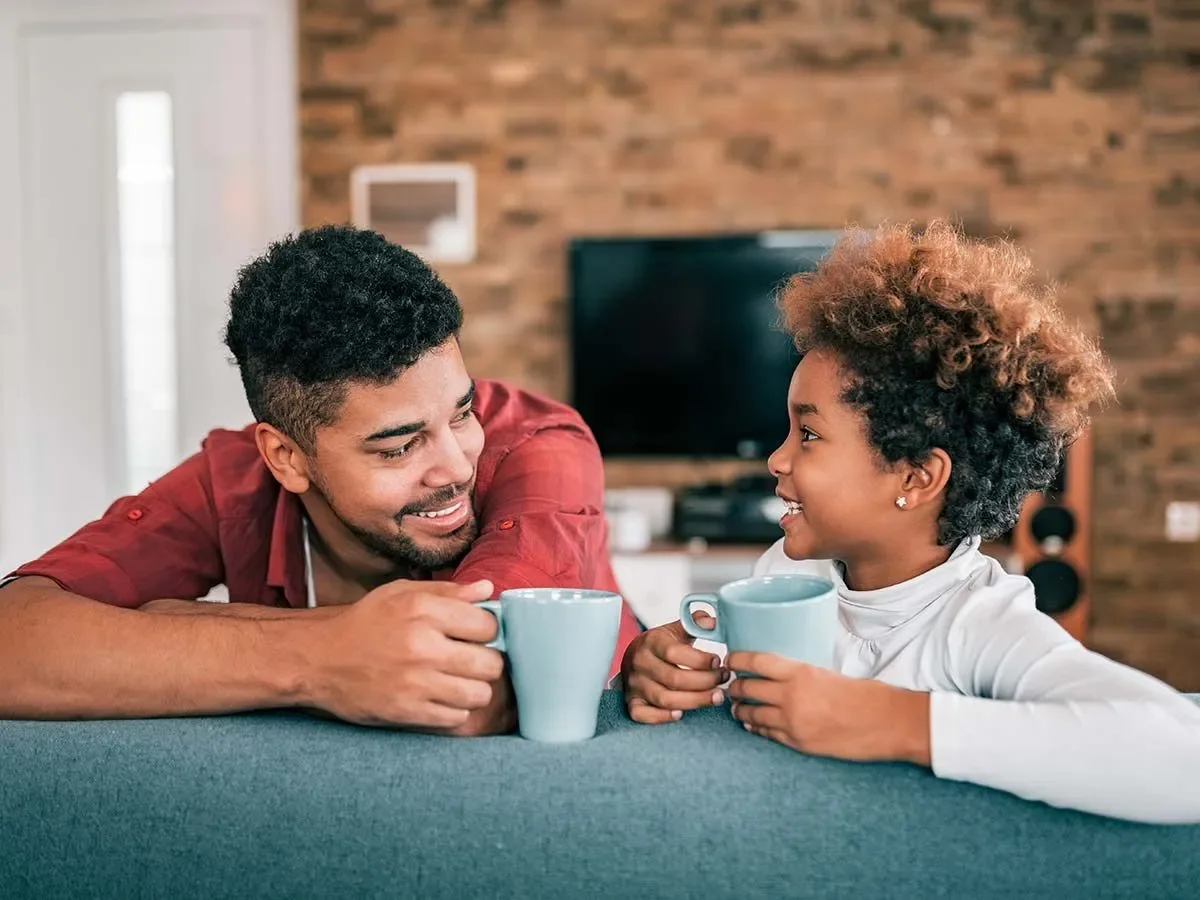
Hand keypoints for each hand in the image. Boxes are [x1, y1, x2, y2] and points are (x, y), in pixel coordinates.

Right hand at [308, 579, 506, 730]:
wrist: (318, 659)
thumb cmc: (364, 623)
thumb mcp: (401, 593)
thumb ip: (447, 591)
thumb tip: (487, 588)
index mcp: (424, 611)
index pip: (488, 626)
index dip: (487, 632)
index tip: (475, 636)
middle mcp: (423, 646)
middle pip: (491, 664)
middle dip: (486, 663)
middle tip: (471, 662)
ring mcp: (416, 682)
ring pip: (479, 694)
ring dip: (474, 690)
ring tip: (459, 682)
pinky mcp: (406, 711)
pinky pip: (456, 717)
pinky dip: (454, 710)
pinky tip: (441, 698)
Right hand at [622, 615, 727, 723]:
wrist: (633, 657)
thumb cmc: (660, 645)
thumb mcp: (674, 630)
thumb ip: (694, 624)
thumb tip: (712, 622)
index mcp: (651, 642)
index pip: (675, 653)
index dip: (700, 660)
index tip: (718, 662)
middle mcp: (641, 663)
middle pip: (674, 679)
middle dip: (705, 682)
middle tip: (723, 680)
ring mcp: (635, 684)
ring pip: (664, 699)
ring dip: (694, 701)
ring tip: (716, 697)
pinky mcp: (632, 702)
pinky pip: (643, 715)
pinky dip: (662, 717)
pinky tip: (681, 714)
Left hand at [726, 651, 931, 765]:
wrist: (887, 723)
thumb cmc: (865, 695)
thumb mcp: (828, 673)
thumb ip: (800, 674)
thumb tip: (779, 674)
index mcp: (800, 672)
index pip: (756, 661)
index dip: (737, 659)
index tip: (729, 659)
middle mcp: (791, 696)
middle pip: (748, 688)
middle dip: (735, 687)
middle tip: (731, 684)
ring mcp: (792, 722)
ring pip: (752, 713)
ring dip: (741, 709)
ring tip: (738, 706)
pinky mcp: (798, 743)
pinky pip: (766, 734)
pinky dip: (756, 727)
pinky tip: (753, 724)